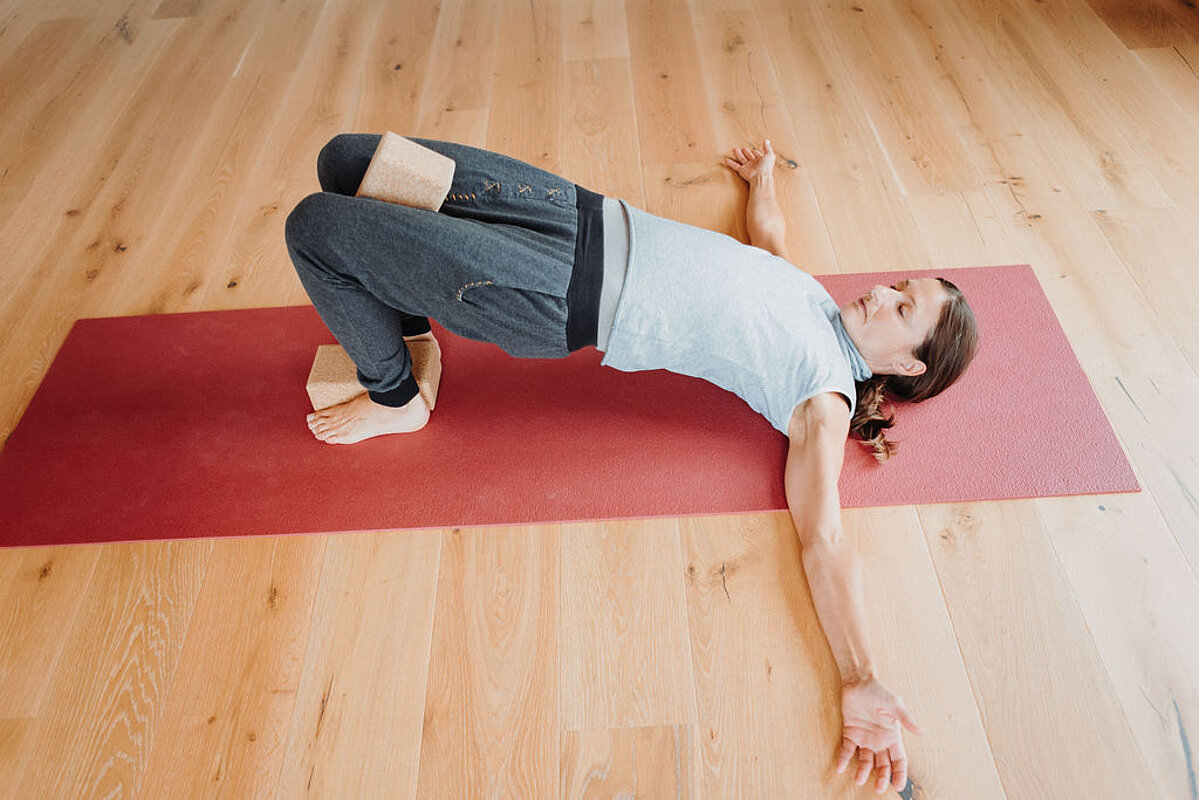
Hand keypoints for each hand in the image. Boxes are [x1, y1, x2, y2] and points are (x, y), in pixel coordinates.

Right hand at [723, 139, 776, 183]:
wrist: (760, 177)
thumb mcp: (770, 155)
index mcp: (761, 160)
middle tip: (743, 148)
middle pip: (749, 156)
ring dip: (738, 154)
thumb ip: (768, 148)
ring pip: (742, 159)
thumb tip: (766, 140)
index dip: (755, 152)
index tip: (754, 150)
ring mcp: (747, 167)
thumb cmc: (766, 167)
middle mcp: (754, 163)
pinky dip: (730, 163)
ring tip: (734, 149)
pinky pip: (735, 166)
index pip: (757, 154)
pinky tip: (726, 159)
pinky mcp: (742, 171)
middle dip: (746, 152)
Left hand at [835, 676, 923, 793]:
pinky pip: (847, 750)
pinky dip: (844, 760)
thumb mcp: (895, 705)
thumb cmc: (879, 691)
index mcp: (892, 736)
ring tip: (859, 780)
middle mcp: (879, 740)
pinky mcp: (850, 733)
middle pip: (883, 765)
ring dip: (863, 772)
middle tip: (879, 789)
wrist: (858, 681)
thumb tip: (921, 732)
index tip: (899, 786)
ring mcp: (865, 738)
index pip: (899, 760)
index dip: (900, 773)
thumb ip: (907, 719)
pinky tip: (840, 768)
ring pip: (866, 761)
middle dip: (882, 778)